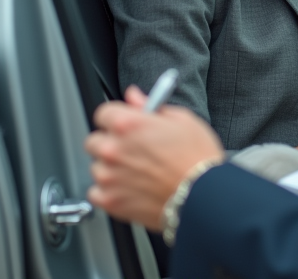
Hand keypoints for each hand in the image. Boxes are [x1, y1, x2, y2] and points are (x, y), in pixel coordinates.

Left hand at [85, 85, 224, 229]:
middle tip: (133, 150)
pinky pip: (96, 193)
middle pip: (94, 141)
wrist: (203, 195)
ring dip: (111, 168)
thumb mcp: (182, 120)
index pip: (103, 113)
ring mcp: (108, 176)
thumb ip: (151, 106)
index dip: (116, 117)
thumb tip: (134, 97)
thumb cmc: (197, 158)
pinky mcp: (109, 200)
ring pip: (96, 167)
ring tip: (137, 173)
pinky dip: (108, 192)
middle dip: (110, 143)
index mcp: (127, 124)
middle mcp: (112, 149)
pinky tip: (129, 189)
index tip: (124, 124)